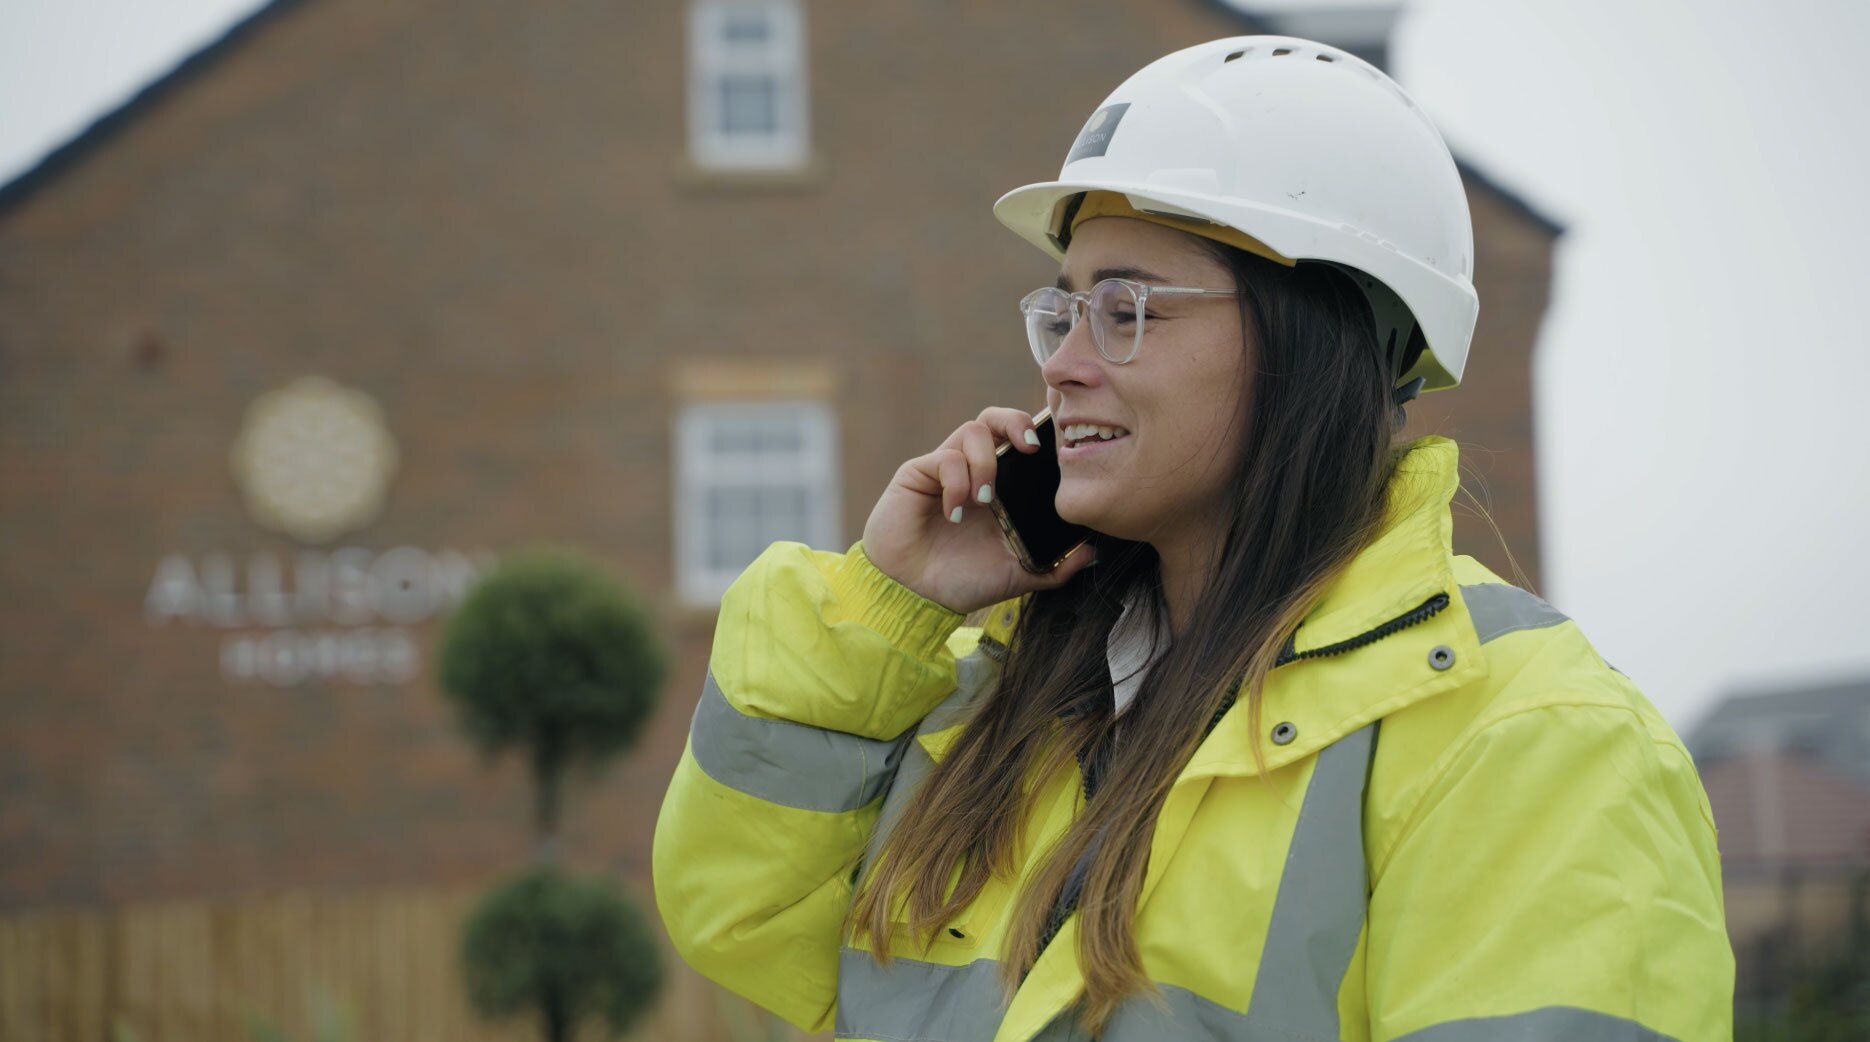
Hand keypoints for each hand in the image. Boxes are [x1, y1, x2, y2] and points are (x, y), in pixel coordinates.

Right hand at [861, 407, 1097, 614]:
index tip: (1054, 451)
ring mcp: (945, 469)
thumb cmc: (960, 582)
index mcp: (999, 487)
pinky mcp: (917, 474)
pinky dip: (956, 482)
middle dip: (1015, 421)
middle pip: (995, 418)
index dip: (1037, 433)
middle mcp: (973, 470)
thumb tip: (1093, 553)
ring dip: (986, 461)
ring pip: (972, 430)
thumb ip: (1054, 567)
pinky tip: (955, 513)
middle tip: (1029, 447)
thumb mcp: (1016, 576)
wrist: (913, 597)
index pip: (1020, 441)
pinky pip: (944, 458)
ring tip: (984, 500)